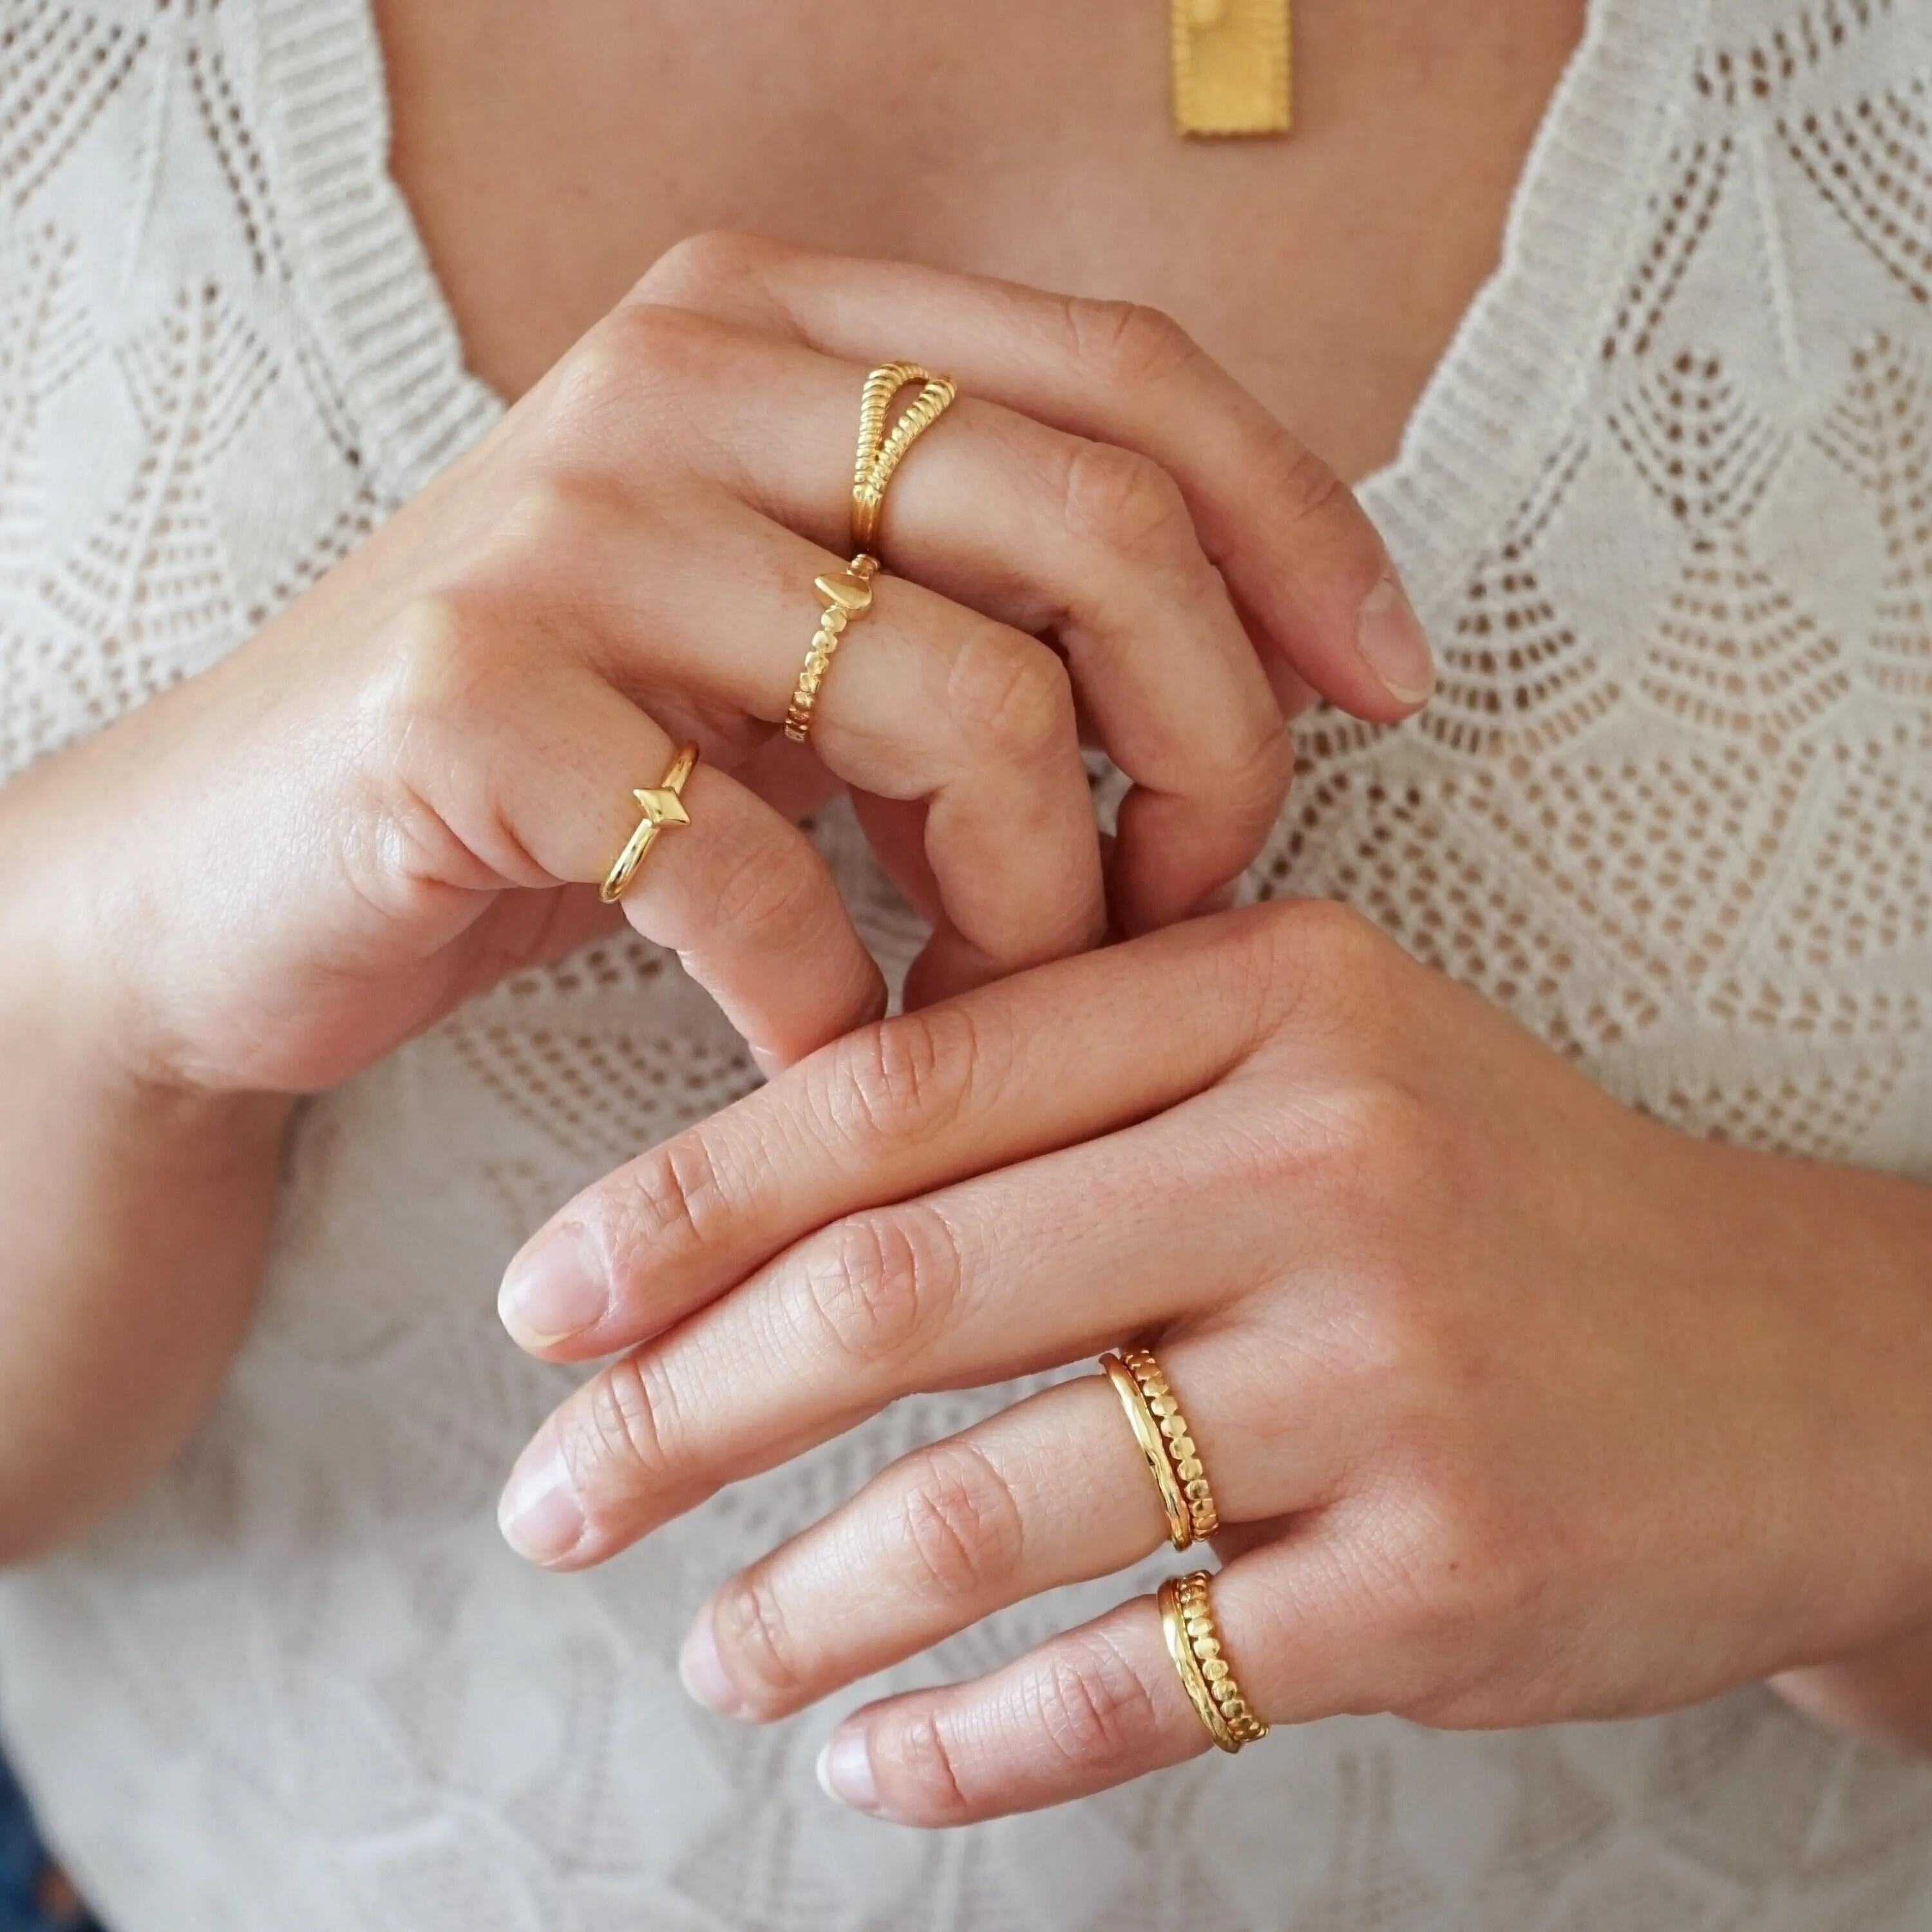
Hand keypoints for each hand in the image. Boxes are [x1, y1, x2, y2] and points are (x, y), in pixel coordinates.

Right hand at [11, 233, 1427, 1097]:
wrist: (241, 874)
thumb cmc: (569, 769)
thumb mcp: (795, 647)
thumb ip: (989, 607)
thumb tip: (1262, 682)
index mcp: (794, 329)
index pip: (1134, 385)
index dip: (1299, 538)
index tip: (1386, 699)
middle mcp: (687, 375)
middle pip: (1097, 534)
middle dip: (1198, 757)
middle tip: (1170, 917)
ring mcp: (571, 525)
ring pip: (967, 708)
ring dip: (1032, 912)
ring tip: (991, 1012)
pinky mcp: (472, 699)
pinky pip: (767, 877)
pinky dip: (832, 1008)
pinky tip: (827, 1061)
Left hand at [494, 900, 1931, 1820]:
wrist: (1795, 1365)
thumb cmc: (1501, 1197)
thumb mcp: (1318, 1062)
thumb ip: (1082, 1084)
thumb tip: (789, 1182)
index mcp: (1267, 998)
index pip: (901, 1091)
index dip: (688, 1203)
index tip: (550, 1299)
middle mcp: (1324, 1167)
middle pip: (908, 1292)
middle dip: (681, 1406)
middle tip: (555, 1489)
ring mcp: (1389, 1380)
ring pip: (1001, 1504)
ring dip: (811, 1600)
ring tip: (712, 1648)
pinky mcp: (1444, 1584)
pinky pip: (1146, 1679)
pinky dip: (979, 1739)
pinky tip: (881, 1759)